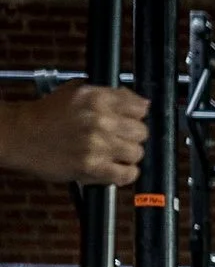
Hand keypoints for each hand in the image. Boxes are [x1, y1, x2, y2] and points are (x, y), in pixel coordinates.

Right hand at [0, 84, 148, 185]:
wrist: (20, 134)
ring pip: (136, 152)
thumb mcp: (75, 92)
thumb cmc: (47, 114)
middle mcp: (100, 120)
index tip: (128, 120)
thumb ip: (109, 95)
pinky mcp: (92, 167)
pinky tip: (115, 168)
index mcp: (97, 99)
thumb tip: (141, 103)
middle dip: (132, 135)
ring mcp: (97, 145)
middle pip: (141, 132)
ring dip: (127, 155)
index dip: (135, 115)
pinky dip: (125, 173)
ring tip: (113, 153)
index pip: (139, 107)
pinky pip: (127, 174)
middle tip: (118, 138)